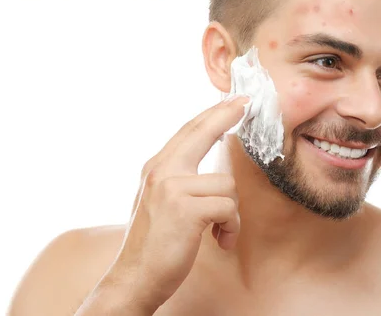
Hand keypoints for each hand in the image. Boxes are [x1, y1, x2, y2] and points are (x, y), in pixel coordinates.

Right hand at [102, 95, 247, 312]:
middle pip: (201, 132)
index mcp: (156, 168)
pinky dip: (231, 227)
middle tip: (246, 102)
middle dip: (226, 115)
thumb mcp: (159, 201)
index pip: (188, 131)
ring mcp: (171, 188)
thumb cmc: (154, 243)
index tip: (232, 101)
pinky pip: (228, 207)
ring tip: (218, 231)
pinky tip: (220, 240)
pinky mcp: (185, 209)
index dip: (212, 114)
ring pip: (227, 184)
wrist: (134, 279)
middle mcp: (160, 171)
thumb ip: (178, 178)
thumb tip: (205, 163)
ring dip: (231, 213)